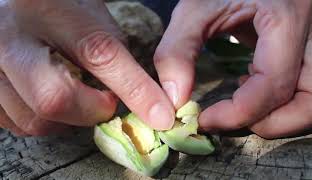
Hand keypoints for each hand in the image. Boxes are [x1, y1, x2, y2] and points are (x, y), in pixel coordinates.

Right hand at [0, 0, 174, 135]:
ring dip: (70, 119)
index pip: (100, 55)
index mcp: (48, 11)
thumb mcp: (92, 20)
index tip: (161, 114)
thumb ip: (114, 58)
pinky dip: (47, 121)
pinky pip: (19, 124)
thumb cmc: (61, 10)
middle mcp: (10, 39)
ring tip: (79, 97)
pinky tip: (55, 101)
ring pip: (36, 119)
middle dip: (91, 111)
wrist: (19, 9)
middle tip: (105, 102)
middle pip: (54, 99)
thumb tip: (141, 100)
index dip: (136, 90)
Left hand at [154, 0, 311, 138]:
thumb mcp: (194, 10)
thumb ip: (177, 51)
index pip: (274, 85)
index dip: (237, 113)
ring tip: (240, 103)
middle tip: (229, 117)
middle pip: (311, 104)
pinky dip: (278, 104)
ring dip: (276, 117)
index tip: (204, 120)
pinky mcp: (308, 51)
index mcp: (287, 18)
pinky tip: (249, 87)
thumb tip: (177, 100)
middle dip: (268, 123)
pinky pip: (304, 93)